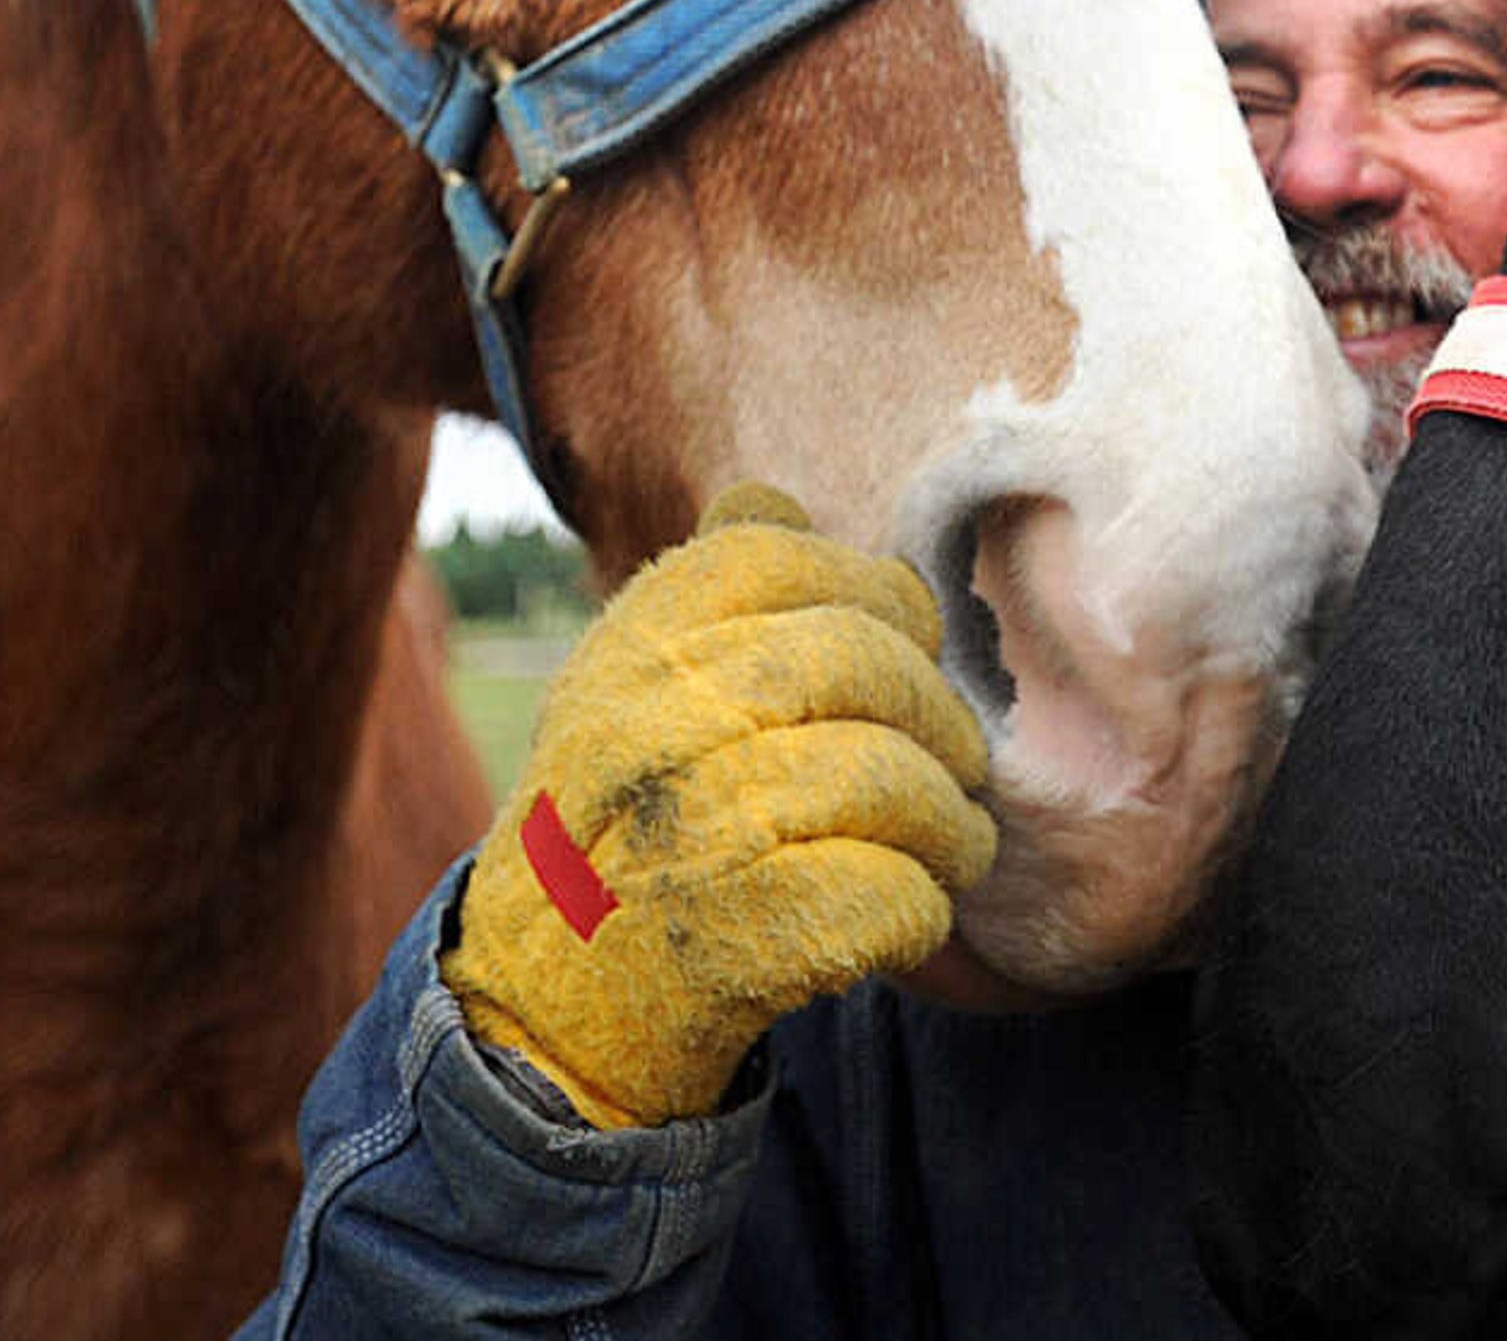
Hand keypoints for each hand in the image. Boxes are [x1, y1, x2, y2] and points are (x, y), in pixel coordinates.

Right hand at [442, 484, 996, 1127]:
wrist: (546, 1007)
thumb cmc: (622, 825)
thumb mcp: (625, 691)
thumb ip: (706, 595)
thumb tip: (777, 497)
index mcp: (631, 647)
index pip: (782, 554)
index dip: (879, 594)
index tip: (911, 646)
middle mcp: (650, 723)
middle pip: (857, 659)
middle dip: (937, 713)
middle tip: (961, 763)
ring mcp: (688, 833)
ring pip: (886, 779)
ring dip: (949, 822)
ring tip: (958, 844)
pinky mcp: (733, 944)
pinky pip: (888, 896)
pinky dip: (921, 908)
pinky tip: (911, 913)